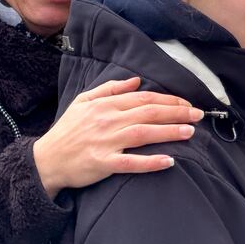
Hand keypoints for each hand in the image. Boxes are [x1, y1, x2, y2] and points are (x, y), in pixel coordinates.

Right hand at [33, 77, 201, 198]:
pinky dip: (151, 162)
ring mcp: (106, 142)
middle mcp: (108, 121)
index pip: (144, 98)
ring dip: (169, 132)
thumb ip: (110, 89)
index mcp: (106, 105)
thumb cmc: (67, 130)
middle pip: (149, 112)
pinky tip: (169, 161)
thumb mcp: (83, 101)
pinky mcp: (103, 163)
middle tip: (198, 115)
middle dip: (177, 112)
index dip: (168, 100)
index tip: (187, 103)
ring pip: (144, 133)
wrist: (46, 160)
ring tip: (190, 132)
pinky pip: (131, 163)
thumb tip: (136, 80)